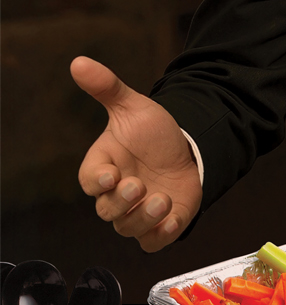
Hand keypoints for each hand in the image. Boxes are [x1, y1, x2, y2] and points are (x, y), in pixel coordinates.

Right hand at [70, 56, 202, 250]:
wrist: (187, 149)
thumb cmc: (153, 132)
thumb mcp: (134, 107)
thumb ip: (107, 88)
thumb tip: (79, 62)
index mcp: (103, 167)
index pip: (89, 181)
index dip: (96, 181)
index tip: (110, 174)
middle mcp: (116, 194)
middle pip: (106, 211)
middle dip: (122, 202)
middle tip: (139, 186)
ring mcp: (138, 212)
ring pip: (129, 229)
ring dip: (145, 219)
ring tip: (163, 200)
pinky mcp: (160, 225)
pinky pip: (153, 243)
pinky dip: (162, 236)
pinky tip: (175, 219)